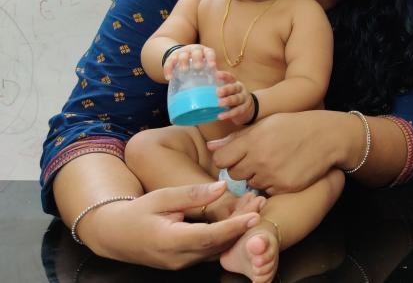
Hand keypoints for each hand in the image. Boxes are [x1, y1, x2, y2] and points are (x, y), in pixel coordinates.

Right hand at [82, 182, 258, 269]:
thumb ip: (192, 194)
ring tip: (255, 204)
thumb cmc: (137, 212)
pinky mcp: (187, 261)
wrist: (116, 235)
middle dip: (242, 224)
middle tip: (261, 202)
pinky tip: (240, 217)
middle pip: (218, 243)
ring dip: (238, 229)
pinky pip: (212, 250)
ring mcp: (183, 263)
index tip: (254, 215)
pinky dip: (228, 234)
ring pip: (218, 248)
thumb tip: (222, 186)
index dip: (233, 227)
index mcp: (169, 241)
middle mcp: (179, 257)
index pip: (208, 236)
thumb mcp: (161, 197)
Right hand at [163, 44, 216, 80]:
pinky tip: (169, 78)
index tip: (212, 67)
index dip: (211, 58)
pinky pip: (169, 62)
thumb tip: (219, 88)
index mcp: (204, 52)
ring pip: (183, 55)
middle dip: (197, 59)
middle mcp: (194, 50)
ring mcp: (182, 52)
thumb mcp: (205, 66)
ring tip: (184, 71)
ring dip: (183, 62)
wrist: (180, 58)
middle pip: (196, 51)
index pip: (209, 52)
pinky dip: (168, 69)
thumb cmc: (198, 66)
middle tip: (198, 67)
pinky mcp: (172, 57)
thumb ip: (211, 74)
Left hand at [207, 110, 349, 195]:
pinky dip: (273, 183)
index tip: (236, 155)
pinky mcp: (284, 187)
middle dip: (242, 168)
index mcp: (252, 140)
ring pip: (251, 183)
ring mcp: (272, 175)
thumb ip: (236, 138)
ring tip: (275, 162)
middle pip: (234, 174)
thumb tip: (210, 147)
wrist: (327, 137)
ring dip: (258, 176)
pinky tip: (285, 170)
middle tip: (258, 158)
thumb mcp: (265, 124)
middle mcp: (259, 159)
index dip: (227, 158)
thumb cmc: (294, 126)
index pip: (221, 159)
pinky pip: (268, 190)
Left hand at [215, 71, 254, 124]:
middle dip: (227, 89)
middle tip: (218, 92)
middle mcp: (240, 90)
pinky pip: (236, 111)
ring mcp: (243, 99)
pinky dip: (228, 114)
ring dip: (229, 101)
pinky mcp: (243, 109)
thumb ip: (217, 85)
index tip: (217, 74)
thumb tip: (202, 78)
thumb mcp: (228, 89)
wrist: (248, 107)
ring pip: (237, 99)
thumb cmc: (232, 96)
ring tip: (220, 103)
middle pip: (235, 88)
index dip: (224, 76)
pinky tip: (220, 116)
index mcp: (234, 83)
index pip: (230, 77)